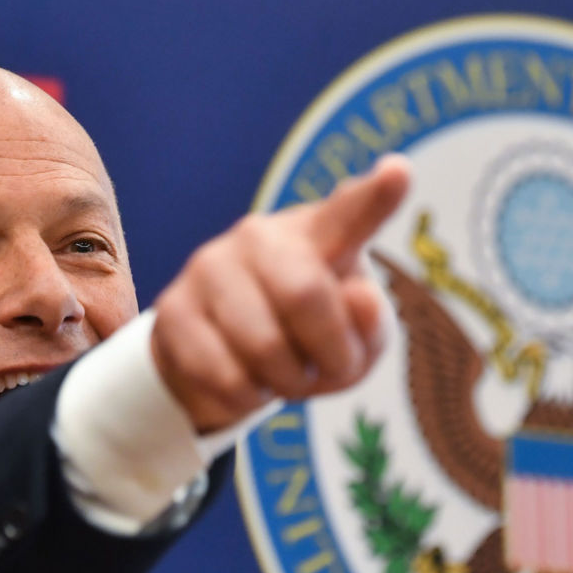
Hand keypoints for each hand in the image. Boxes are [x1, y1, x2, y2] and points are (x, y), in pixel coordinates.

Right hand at [151, 154, 410, 431]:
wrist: (222, 357)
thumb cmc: (306, 338)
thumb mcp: (354, 342)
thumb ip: (370, 325)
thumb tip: (358, 298)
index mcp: (319, 233)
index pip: (350, 213)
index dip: (377, 197)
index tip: (399, 172)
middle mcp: (261, 235)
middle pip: (305, 294)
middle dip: (328, 355)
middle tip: (327, 371)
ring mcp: (209, 267)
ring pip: (263, 348)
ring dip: (288, 384)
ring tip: (283, 375)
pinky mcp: (173, 310)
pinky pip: (225, 377)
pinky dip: (248, 399)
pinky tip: (244, 380)